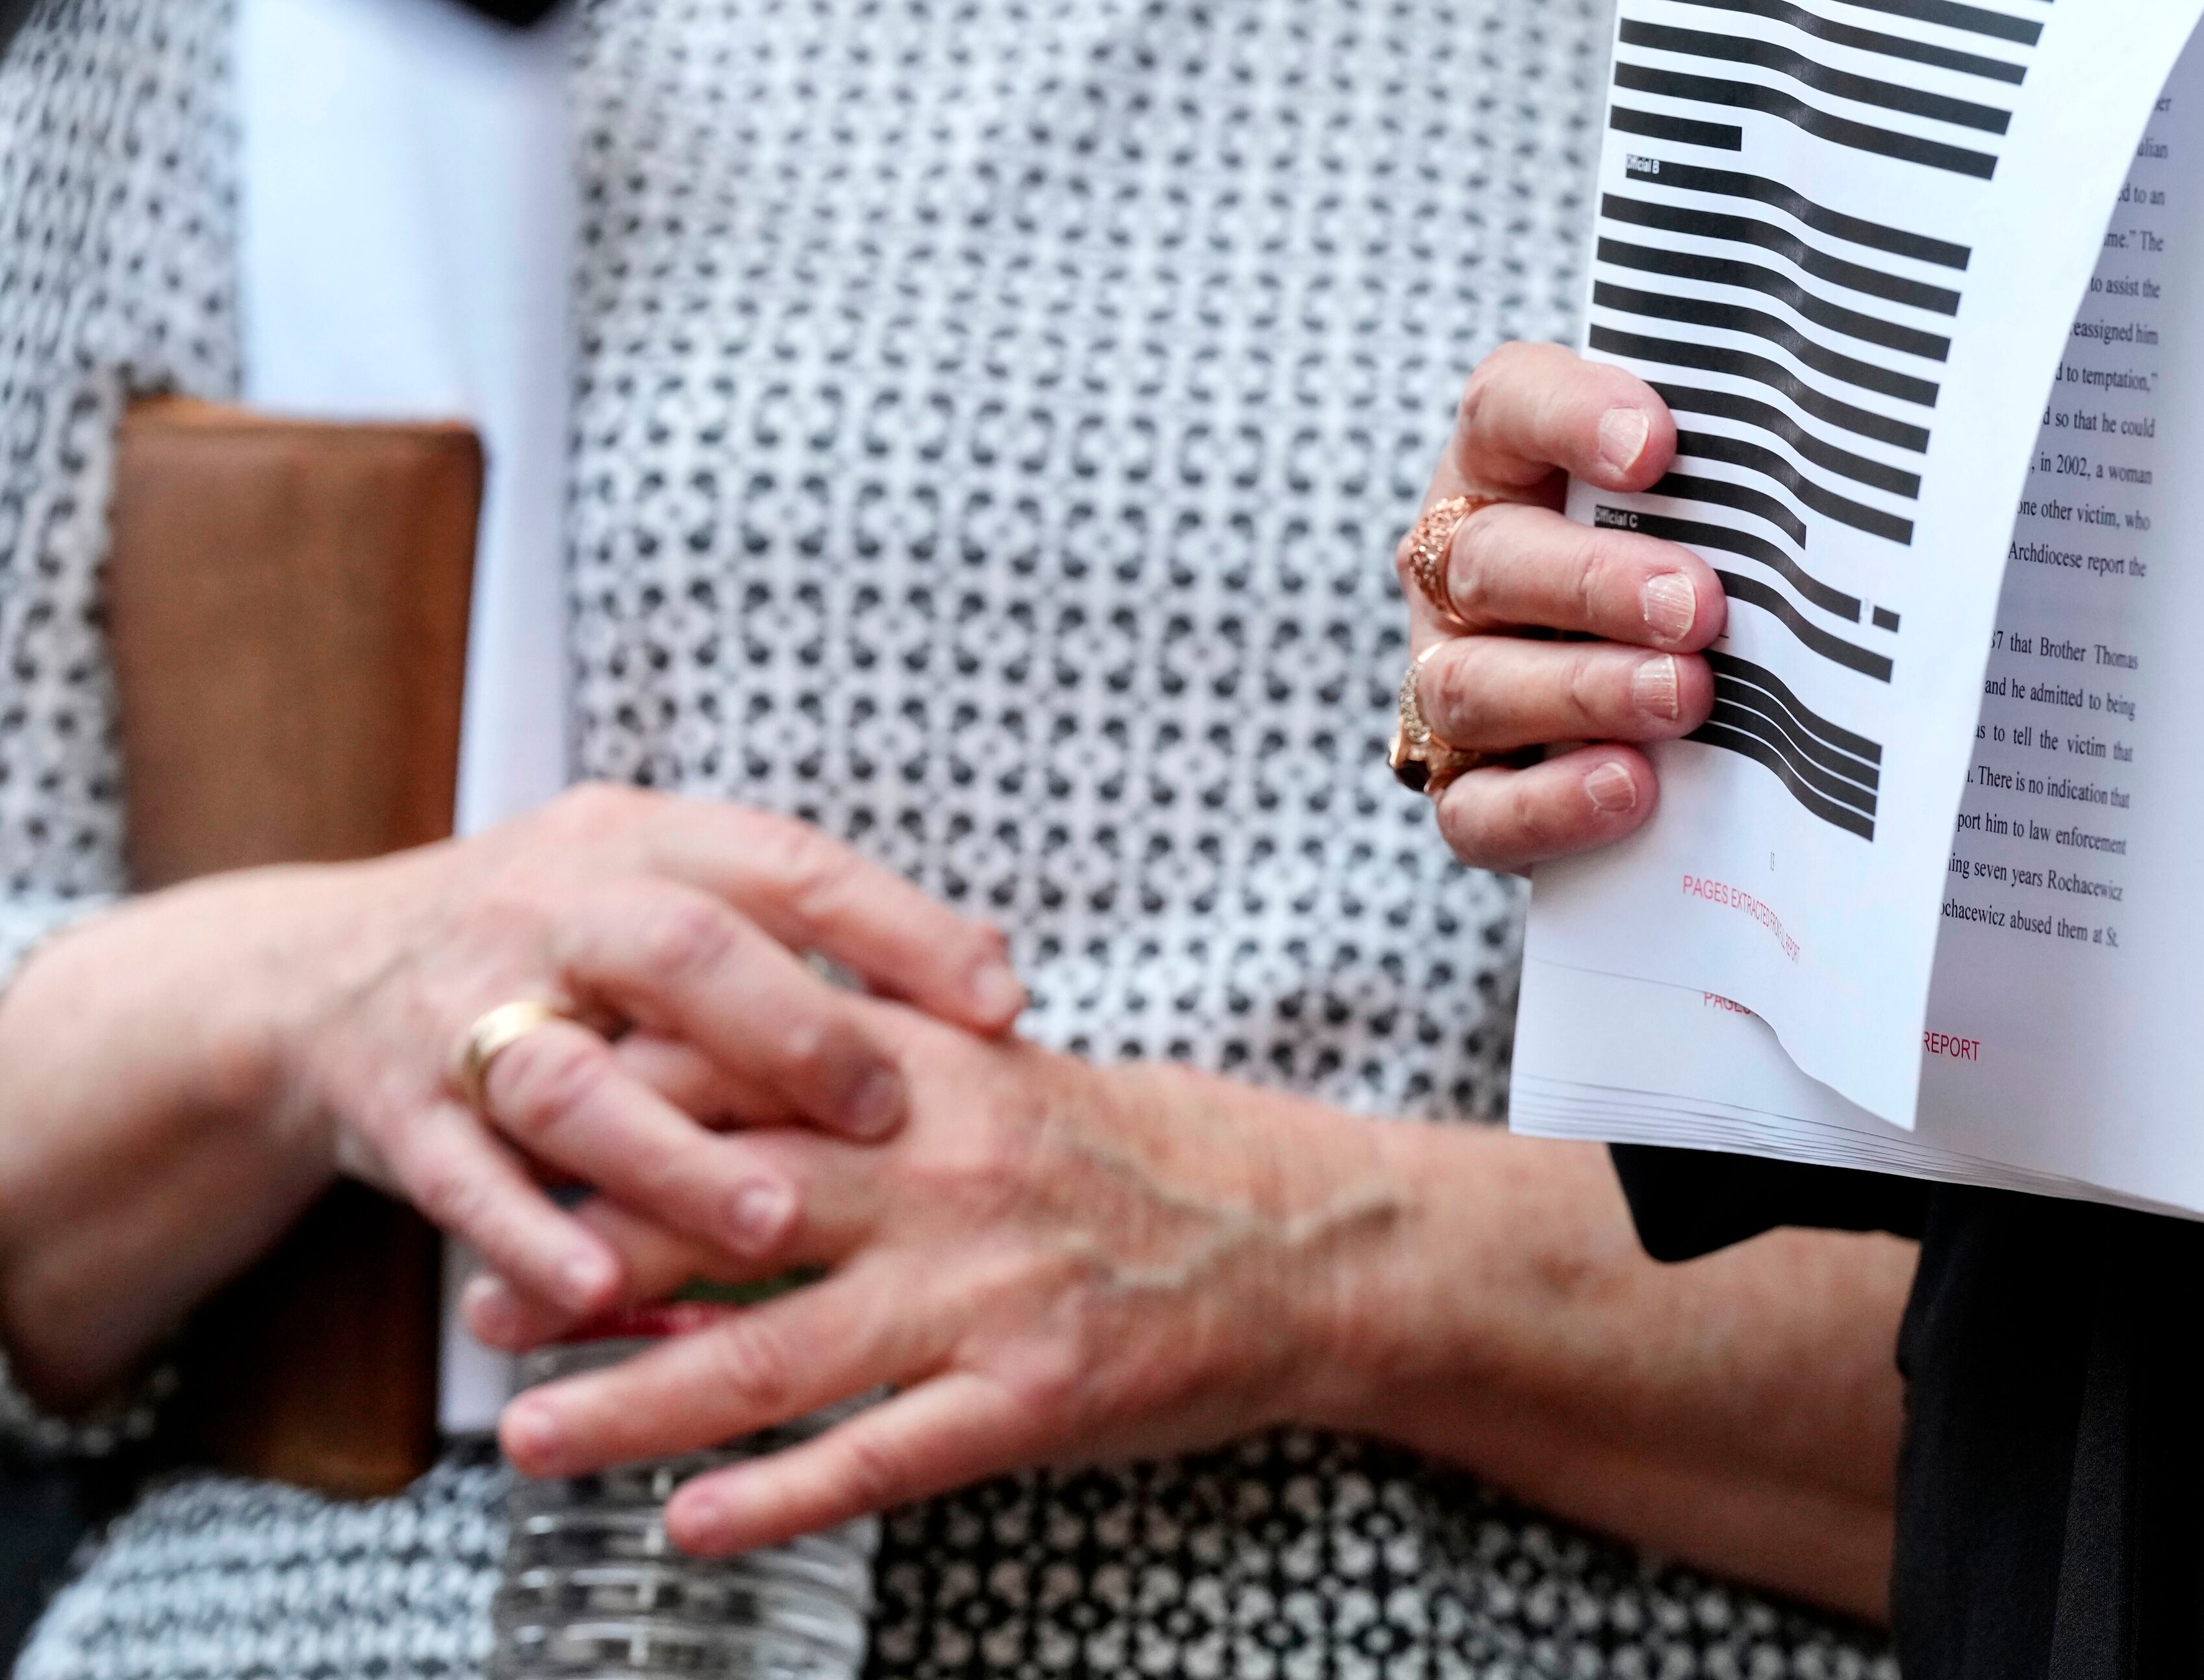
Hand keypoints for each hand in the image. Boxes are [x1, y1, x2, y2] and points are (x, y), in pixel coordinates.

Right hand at [0, 783, 1020, 1401]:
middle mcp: (553, 910)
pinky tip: (597, 1292)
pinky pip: (462, 1180)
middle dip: (791, 1031)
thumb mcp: (666, 889)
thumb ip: (810, 932)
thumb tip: (992, 970)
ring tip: (769, 1226)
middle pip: (679, 951)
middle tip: (886, 1109)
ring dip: (671, 1158)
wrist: (315, 977)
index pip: (789, 867)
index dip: (901, 930)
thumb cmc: (551, 942)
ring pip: (569, 1081)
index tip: (1000, 1001)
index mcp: (640, 844)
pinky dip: (531, 1238)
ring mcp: (463, 1008)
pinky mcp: (393, 1107)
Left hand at [472, 1005, 1917, 1619]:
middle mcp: (952, 1176)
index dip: (620, 1111)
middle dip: (590, 1261)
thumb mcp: (1018, 1087)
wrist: (1319, 1237)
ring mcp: (990, 1293)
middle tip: (480, 1303)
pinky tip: (690, 1531)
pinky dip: (780, 1496)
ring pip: (776, 1353)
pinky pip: (883, 1455)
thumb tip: (736, 1123)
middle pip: (729, 1216)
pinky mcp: (1033, 1397)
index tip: (517, 1138)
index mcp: (943, 1080)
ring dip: (638, 1403)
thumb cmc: (1160, 1155)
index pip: (747, 1078)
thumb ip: (885, 1096)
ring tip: (527, 1440)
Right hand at [1397, 342, 1726, 870]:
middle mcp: (1464, 571)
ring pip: (1475, 685)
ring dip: (1584, 690)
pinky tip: (1630, 787)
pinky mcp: (1469, 791)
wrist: (1677, 716)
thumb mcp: (1717, 506)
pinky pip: (1477, 810)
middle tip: (1698, 606)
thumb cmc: (1703, 568)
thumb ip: (1747, 479)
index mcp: (1508, 467)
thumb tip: (1857, 474)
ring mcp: (1455, 680)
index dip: (1570, 418)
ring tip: (1685, 698)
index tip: (1657, 446)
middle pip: (1491, 559)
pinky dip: (1549, 804)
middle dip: (1596, 582)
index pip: (1508, 407)